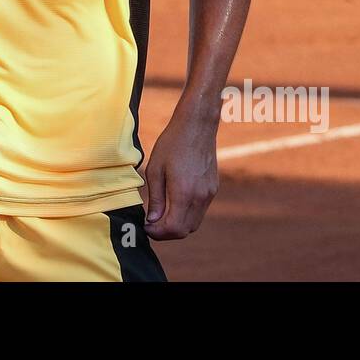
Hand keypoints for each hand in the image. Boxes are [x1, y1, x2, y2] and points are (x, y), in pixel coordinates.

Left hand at [143, 117, 218, 240]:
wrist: (197, 126)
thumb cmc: (172, 144)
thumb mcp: (155, 170)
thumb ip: (155, 198)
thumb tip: (153, 220)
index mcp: (184, 192)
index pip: (173, 228)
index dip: (157, 233)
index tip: (146, 226)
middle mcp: (200, 197)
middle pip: (185, 231)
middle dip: (167, 232)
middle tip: (152, 223)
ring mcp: (209, 194)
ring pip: (194, 224)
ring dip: (178, 225)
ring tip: (161, 214)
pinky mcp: (213, 189)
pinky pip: (200, 212)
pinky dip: (187, 215)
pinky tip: (174, 203)